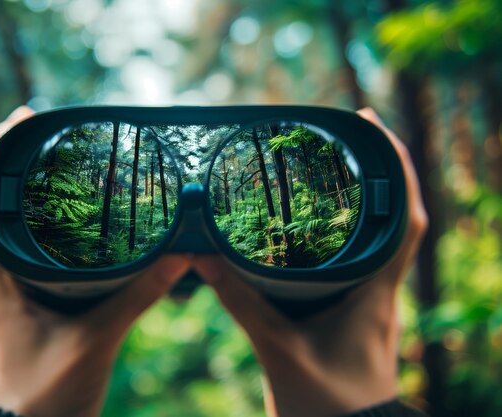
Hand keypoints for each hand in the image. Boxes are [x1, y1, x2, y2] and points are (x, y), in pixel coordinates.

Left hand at [0, 107, 191, 416]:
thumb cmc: (43, 397)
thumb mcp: (95, 343)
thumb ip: (137, 296)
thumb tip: (182, 254)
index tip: (17, 122)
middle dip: (10, 166)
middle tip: (45, 133)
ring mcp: (8, 295)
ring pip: (7, 232)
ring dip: (23, 195)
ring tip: (55, 163)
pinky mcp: (24, 308)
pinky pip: (27, 256)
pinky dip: (42, 230)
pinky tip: (69, 225)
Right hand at [193, 108, 427, 416]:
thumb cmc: (326, 404)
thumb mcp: (277, 348)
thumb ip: (240, 300)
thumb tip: (203, 256)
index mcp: (377, 293)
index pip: (406, 218)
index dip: (398, 167)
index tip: (373, 124)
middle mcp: (385, 290)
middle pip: (398, 215)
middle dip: (380, 168)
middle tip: (346, 134)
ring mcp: (374, 299)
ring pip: (382, 235)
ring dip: (367, 196)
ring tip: (334, 164)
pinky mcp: (358, 309)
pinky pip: (361, 257)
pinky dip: (348, 230)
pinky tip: (319, 223)